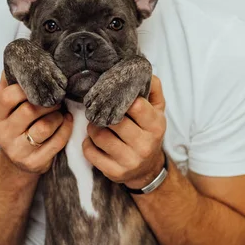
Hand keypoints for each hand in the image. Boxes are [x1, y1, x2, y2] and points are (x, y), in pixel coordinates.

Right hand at [0, 71, 72, 174]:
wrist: (20, 159)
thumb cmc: (20, 123)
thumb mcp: (10, 105)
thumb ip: (11, 83)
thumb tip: (17, 55)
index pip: (8, 95)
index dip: (28, 87)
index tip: (42, 84)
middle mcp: (2, 134)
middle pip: (30, 110)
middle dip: (49, 101)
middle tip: (57, 97)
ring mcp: (17, 151)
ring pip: (45, 126)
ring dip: (58, 116)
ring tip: (60, 112)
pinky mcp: (34, 163)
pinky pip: (57, 141)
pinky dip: (66, 128)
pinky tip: (66, 122)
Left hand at [82, 75, 166, 189]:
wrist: (147, 169)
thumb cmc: (148, 132)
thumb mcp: (157, 110)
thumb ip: (153, 88)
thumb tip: (143, 71)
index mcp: (156, 125)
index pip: (135, 105)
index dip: (120, 97)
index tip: (114, 95)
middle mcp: (145, 145)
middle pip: (114, 120)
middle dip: (103, 113)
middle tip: (101, 110)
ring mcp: (130, 161)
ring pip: (99, 135)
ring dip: (93, 127)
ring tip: (98, 124)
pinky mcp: (114, 172)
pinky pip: (90, 152)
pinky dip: (88, 143)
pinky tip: (95, 141)